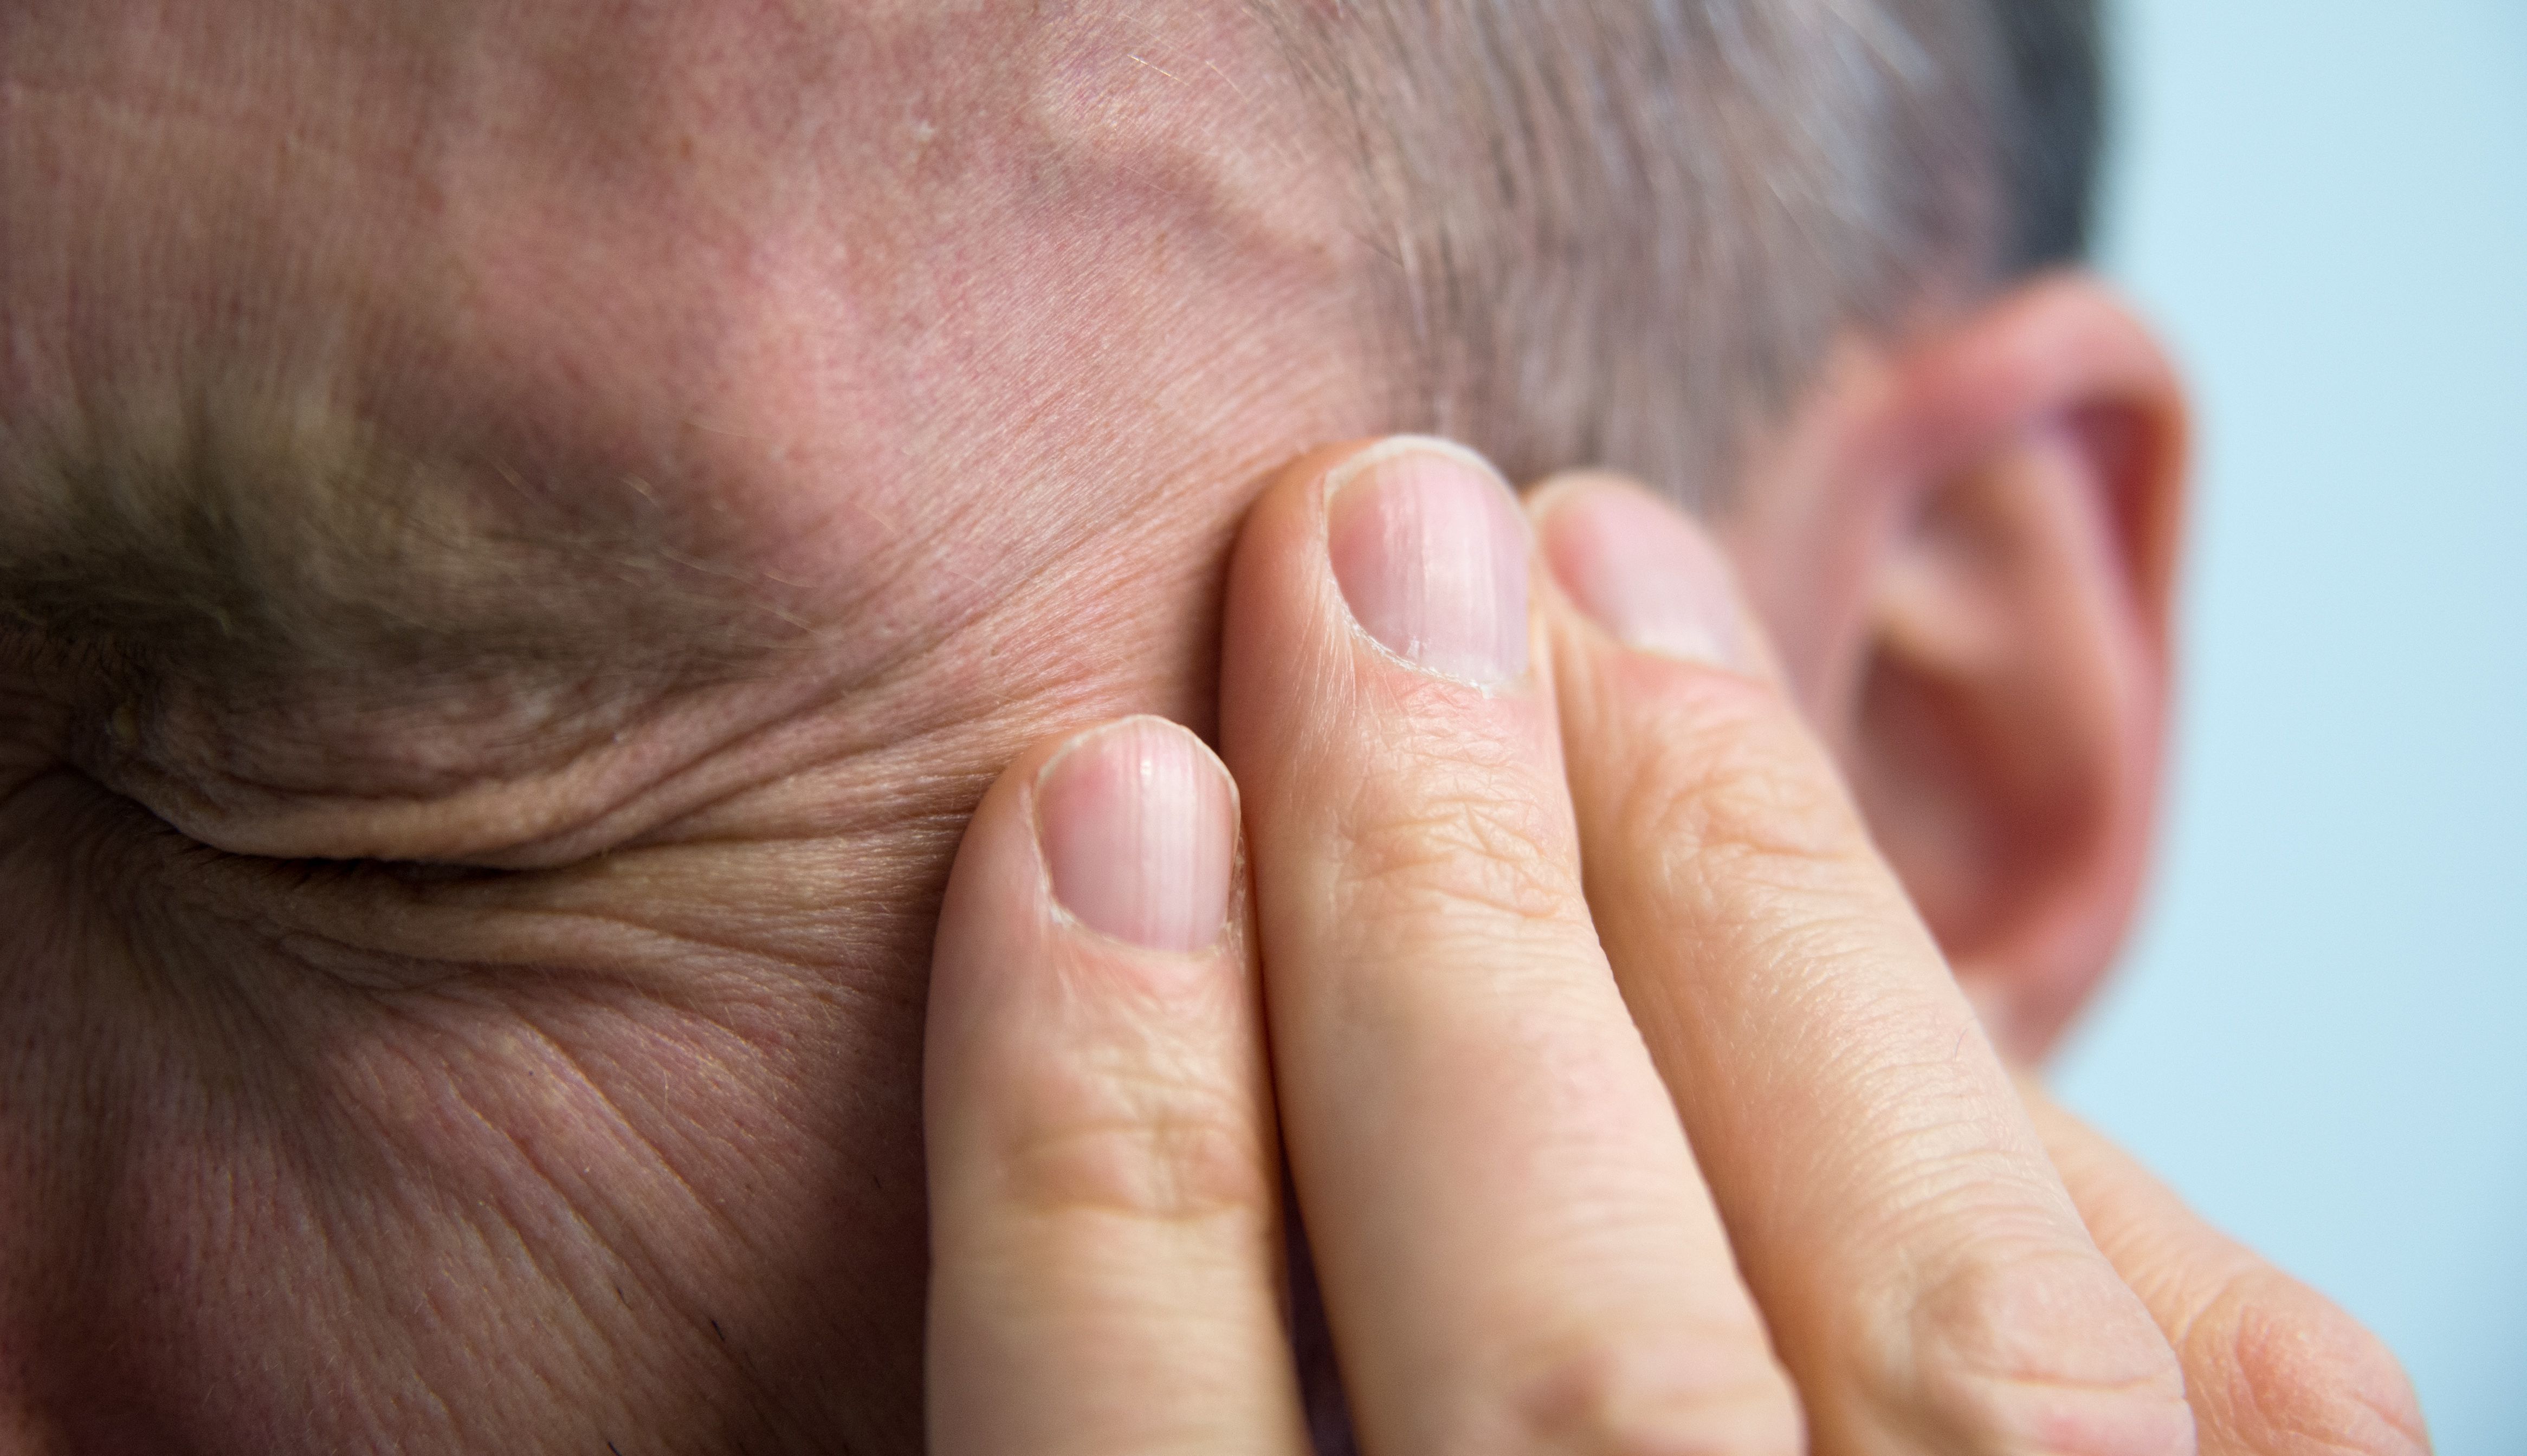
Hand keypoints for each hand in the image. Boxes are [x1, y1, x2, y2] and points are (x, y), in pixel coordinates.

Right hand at [921, 437, 2426, 1453]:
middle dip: (1447, 922)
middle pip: (1577, 1408)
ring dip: (1738, 907)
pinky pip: (2236, 1405)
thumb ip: (1160, 1398)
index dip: (1113, 1151)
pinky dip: (2026, 1111)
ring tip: (1597, 575)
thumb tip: (1092, 1052)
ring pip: (1925, 1358)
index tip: (1084, 810)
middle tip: (1365, 551)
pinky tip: (1853, 877)